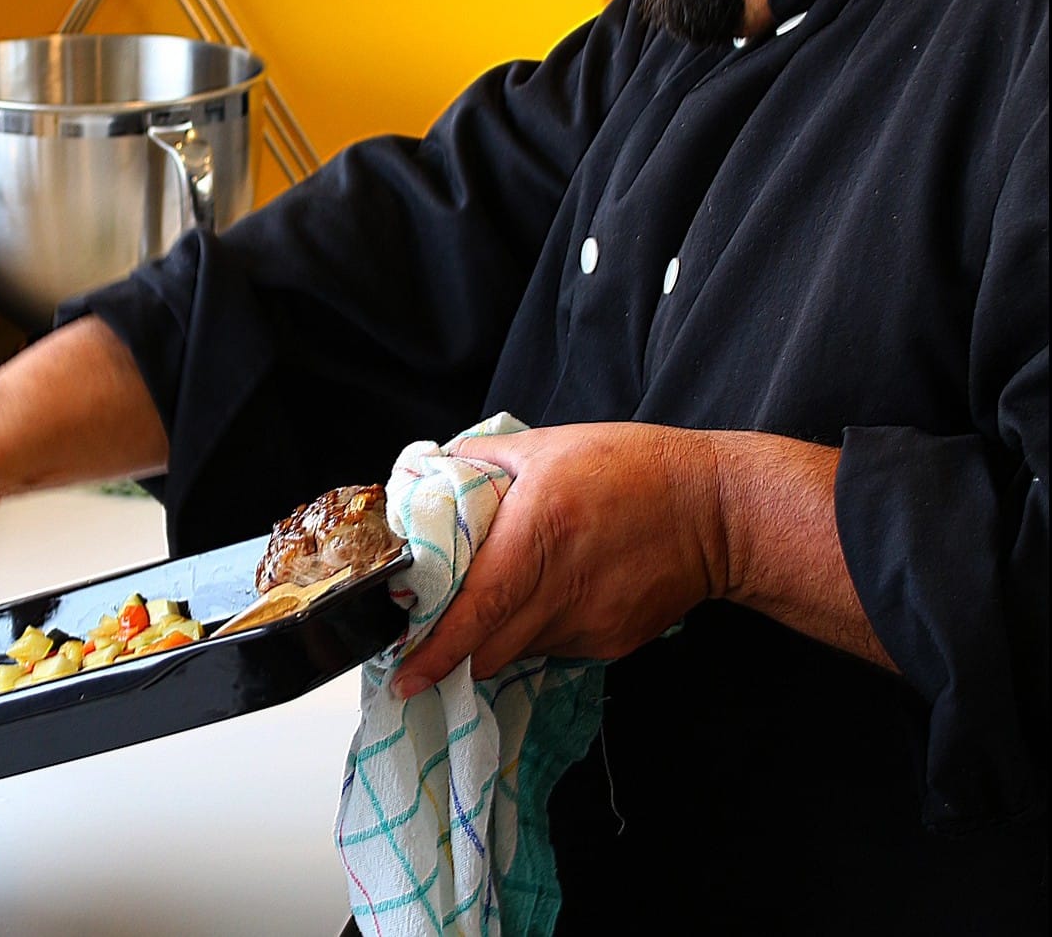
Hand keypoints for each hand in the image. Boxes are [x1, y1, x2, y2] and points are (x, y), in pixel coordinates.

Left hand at [390, 422, 730, 694]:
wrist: (716, 509)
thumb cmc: (630, 467)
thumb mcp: (546, 445)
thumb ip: (479, 459)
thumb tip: (425, 473)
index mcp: (538, 533)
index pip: (476, 609)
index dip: (437, 650)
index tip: (404, 675)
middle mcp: (561, 588)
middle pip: (488, 650)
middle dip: (452, 652)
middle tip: (425, 642)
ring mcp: (590, 624)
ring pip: (517, 652)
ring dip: (494, 638)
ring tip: (498, 602)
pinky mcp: (611, 643)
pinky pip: (554, 649)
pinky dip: (535, 632)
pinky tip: (550, 596)